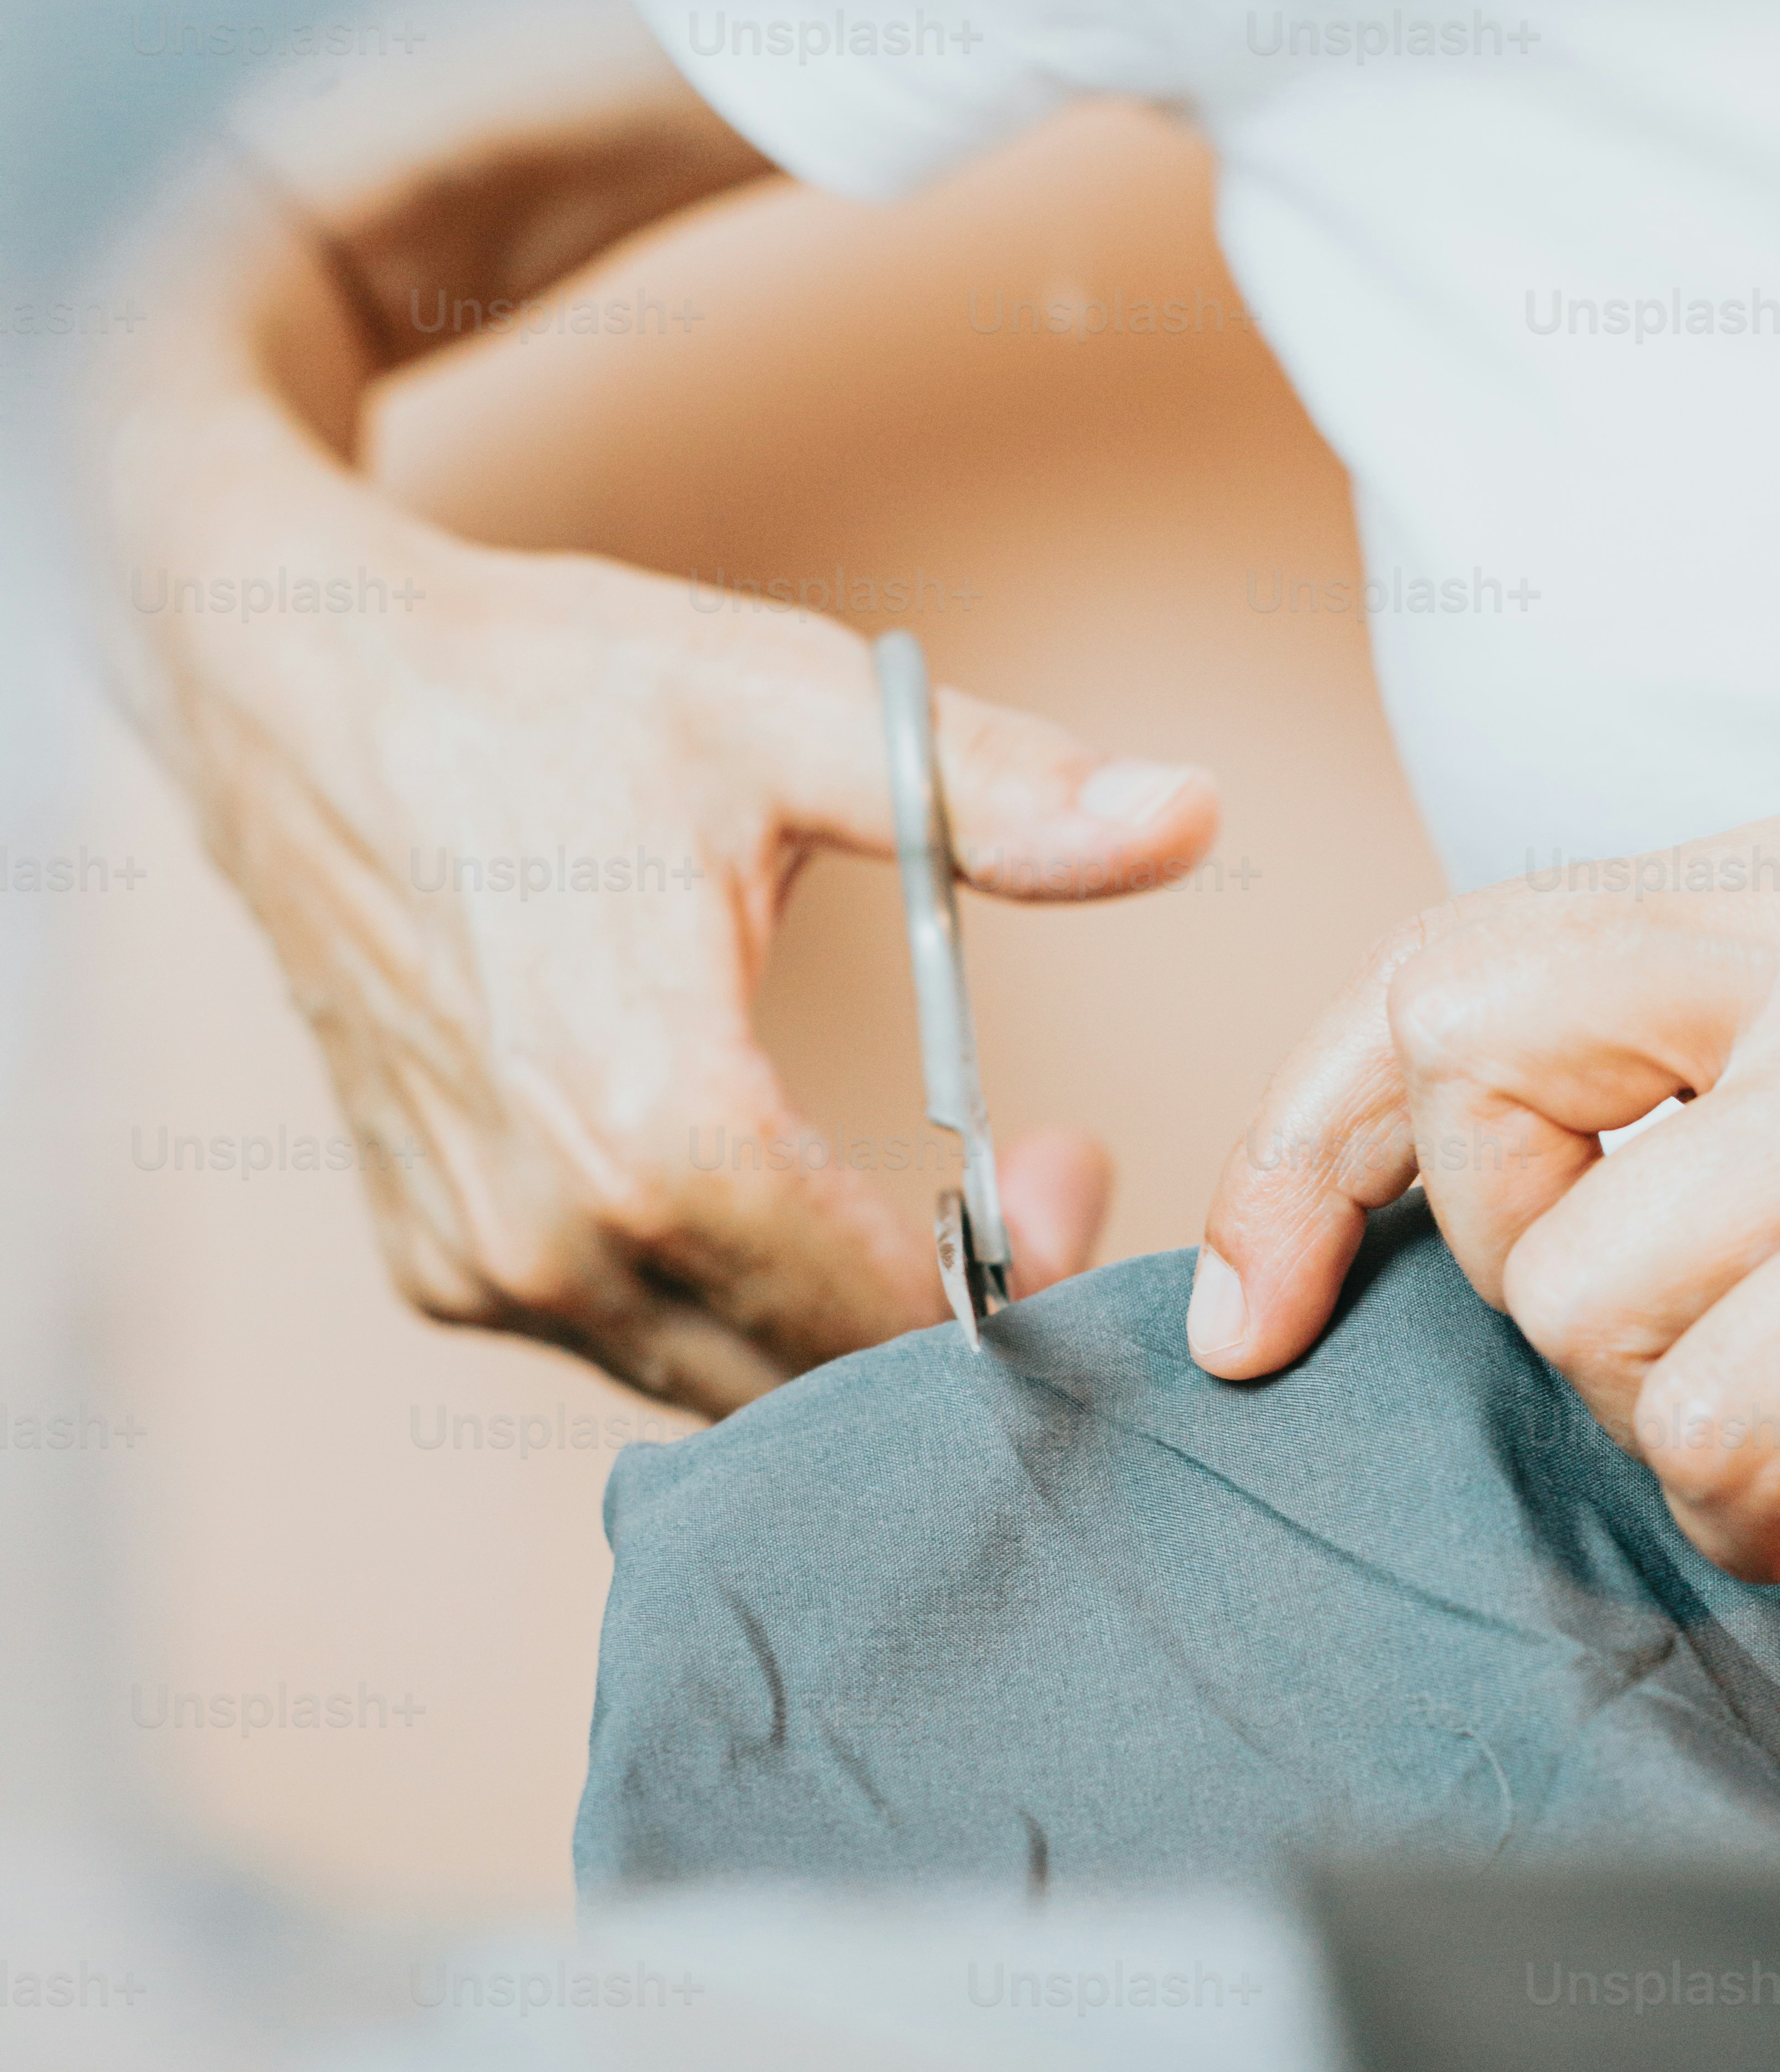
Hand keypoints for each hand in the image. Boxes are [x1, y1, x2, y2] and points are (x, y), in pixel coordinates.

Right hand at [178, 541, 1215, 1414]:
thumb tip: (1190, 813)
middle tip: (1033, 1187)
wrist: (297, 689)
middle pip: (816, 1381)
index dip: (1030, 1285)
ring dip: (836, 1318)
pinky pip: (623, 1344)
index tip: (1079, 1176)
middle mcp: (558, 1237)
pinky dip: (722, 1303)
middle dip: (952, 1314)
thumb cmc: (540, 691)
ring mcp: (484, 1267)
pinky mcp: (438, 1266)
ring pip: (721, 1383)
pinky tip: (780, 1197)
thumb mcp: (793, 708)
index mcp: (661, 1130)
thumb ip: (1000, 793)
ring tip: (924, 1192)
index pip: (895, 1319)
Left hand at [1188, 813, 1779, 1599]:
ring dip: (1675, 1427)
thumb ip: (1642, 1118)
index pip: (1442, 965)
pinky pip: (1718, 1414)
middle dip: (1509, 1272)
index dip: (1303, 1142)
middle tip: (1663, 1359)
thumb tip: (1361, 1199)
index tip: (1252, 1305)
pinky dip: (1774, 1508)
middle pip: (1461, 1058)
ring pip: (1580, 1287)